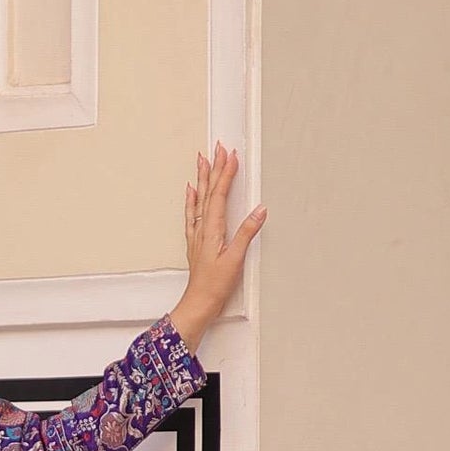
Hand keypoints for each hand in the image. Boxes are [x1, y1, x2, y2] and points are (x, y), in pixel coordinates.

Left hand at [169, 142, 264, 353]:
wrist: (199, 302)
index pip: (219, 194)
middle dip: (214, 168)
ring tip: (202, 160)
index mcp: (212, 229)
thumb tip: (259, 211)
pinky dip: (191, 199)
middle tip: (218, 148)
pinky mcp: (196, 241)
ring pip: (199, 199)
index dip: (226, 174)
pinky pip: (192, 213)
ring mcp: (197, 233)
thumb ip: (247, 233)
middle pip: (208, 191)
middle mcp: (202, 227)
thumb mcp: (235, 259)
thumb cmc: (215, 285)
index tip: (231, 155)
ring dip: (202, 178)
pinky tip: (191, 191)